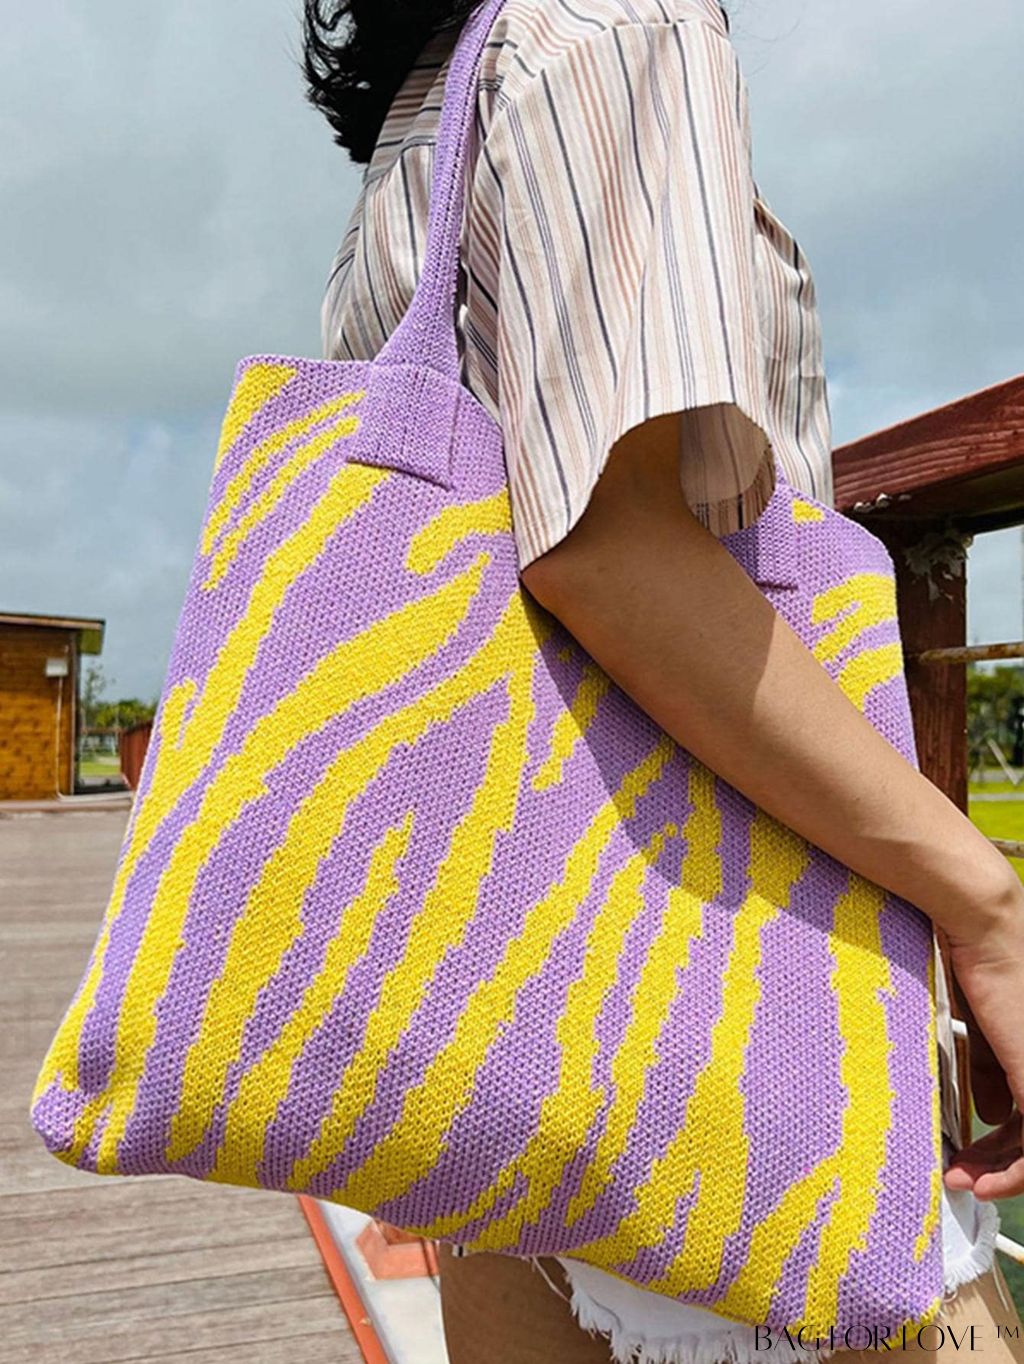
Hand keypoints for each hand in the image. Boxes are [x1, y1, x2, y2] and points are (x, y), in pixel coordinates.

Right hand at [942, 901, 1023, 1199]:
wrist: (986, 929)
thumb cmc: (978, 962)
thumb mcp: (984, 1029)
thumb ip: (992, 1073)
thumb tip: (993, 1117)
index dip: (1008, 1147)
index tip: (971, 1157)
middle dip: (1000, 1166)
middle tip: (965, 1178)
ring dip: (1001, 1173)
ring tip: (964, 1180)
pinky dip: (1011, 1171)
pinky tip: (979, 1175)